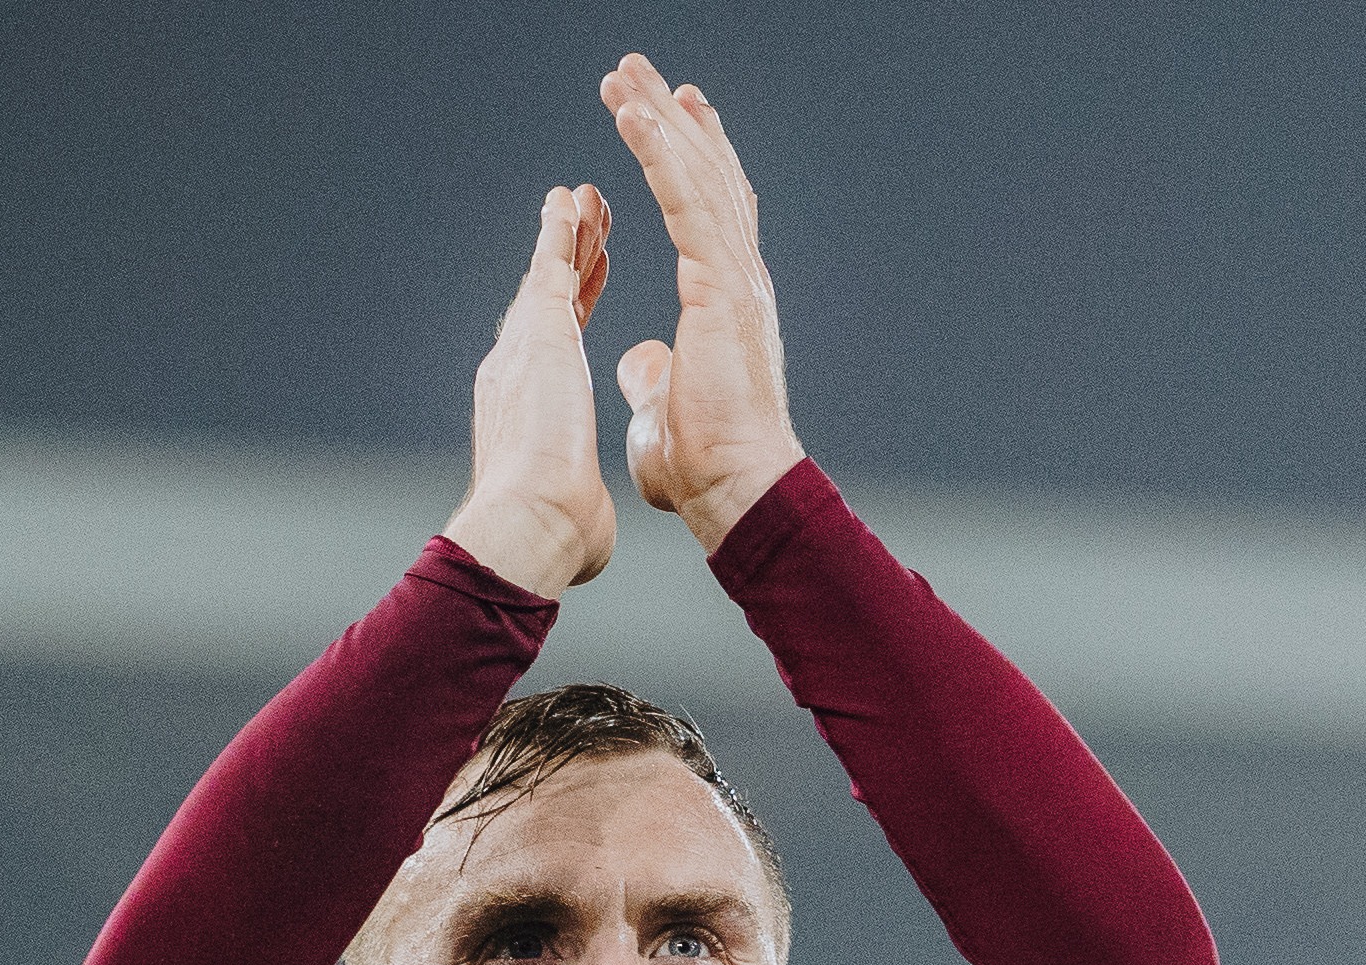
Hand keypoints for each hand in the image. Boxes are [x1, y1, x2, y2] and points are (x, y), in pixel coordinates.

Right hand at [441, 181, 616, 596]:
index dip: (575, 308)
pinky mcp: (538, 330)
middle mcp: (516, 372)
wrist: (530, 524)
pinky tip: (572, 198)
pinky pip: (554, 265)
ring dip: (569, 235)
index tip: (590, 280)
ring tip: (585, 198)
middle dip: (570, 260)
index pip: (557, 347)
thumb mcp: (573, 509)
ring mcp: (523, 347)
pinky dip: (562, 229)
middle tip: (587, 221)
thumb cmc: (554, 535)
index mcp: (529, 413)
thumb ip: (578, 503)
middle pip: (548, 301)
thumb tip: (584, 525)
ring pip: (551, 275)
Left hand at [599, 56, 802, 550]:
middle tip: (640, 70)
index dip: (691, 159)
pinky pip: (685, 203)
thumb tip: (638, 358)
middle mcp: (739, 279)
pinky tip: (632, 115)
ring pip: (697, 177)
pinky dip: (659, 155)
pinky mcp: (720, 286)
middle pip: (706, 177)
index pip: (710, 212)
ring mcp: (735, 279)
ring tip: (626, 74)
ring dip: (659, 122)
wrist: (737, 491)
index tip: (671, 114)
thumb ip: (655, 375)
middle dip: (672, 121)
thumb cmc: (705, 467)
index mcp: (727, 303)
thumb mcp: (664, 407)